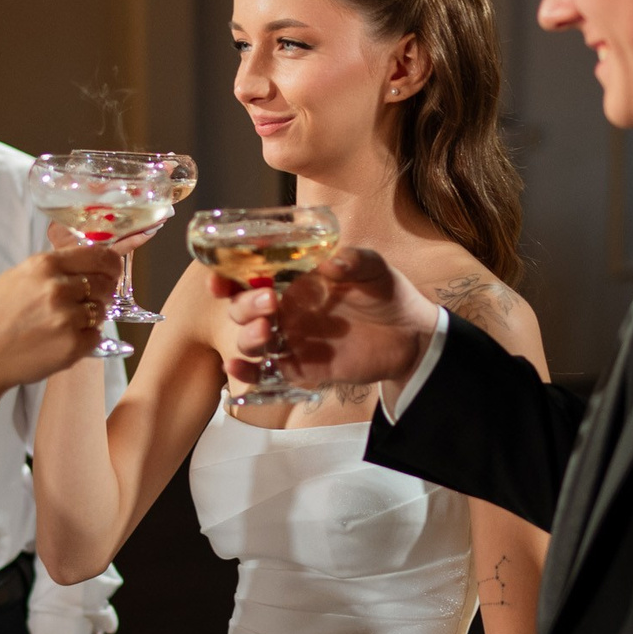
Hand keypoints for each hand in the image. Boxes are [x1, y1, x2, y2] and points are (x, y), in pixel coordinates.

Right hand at [0, 245, 120, 393]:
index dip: (111, 263)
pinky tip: (62, 340)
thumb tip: (83, 267)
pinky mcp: (72, 346)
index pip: (98, 255)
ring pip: (101, 311)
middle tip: (91, 300)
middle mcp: (59, 288)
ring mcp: (67, 318)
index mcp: (44, 265)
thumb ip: (51, 270)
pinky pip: (96, 337)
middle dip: (103, 291)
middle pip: (105, 283)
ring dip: (91, 316)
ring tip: (66, 323)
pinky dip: (85, 339)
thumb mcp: (17, 277)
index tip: (112, 270)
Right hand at [219, 246, 436, 391]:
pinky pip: (267, 372)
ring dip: (247, 336)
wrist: (412, 336)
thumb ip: (354, 260)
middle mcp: (287, 310)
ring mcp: (293, 340)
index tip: (220, 279)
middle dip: (244, 306)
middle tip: (270, 303)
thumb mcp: (374, 268)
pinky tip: (237, 367)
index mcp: (295, 280)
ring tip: (267, 330)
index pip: (250, 276)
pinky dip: (248, 372)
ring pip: (251, 341)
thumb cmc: (388, 293)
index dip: (227, 276)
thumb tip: (330, 263)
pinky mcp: (303, 368)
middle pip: (242, 310)